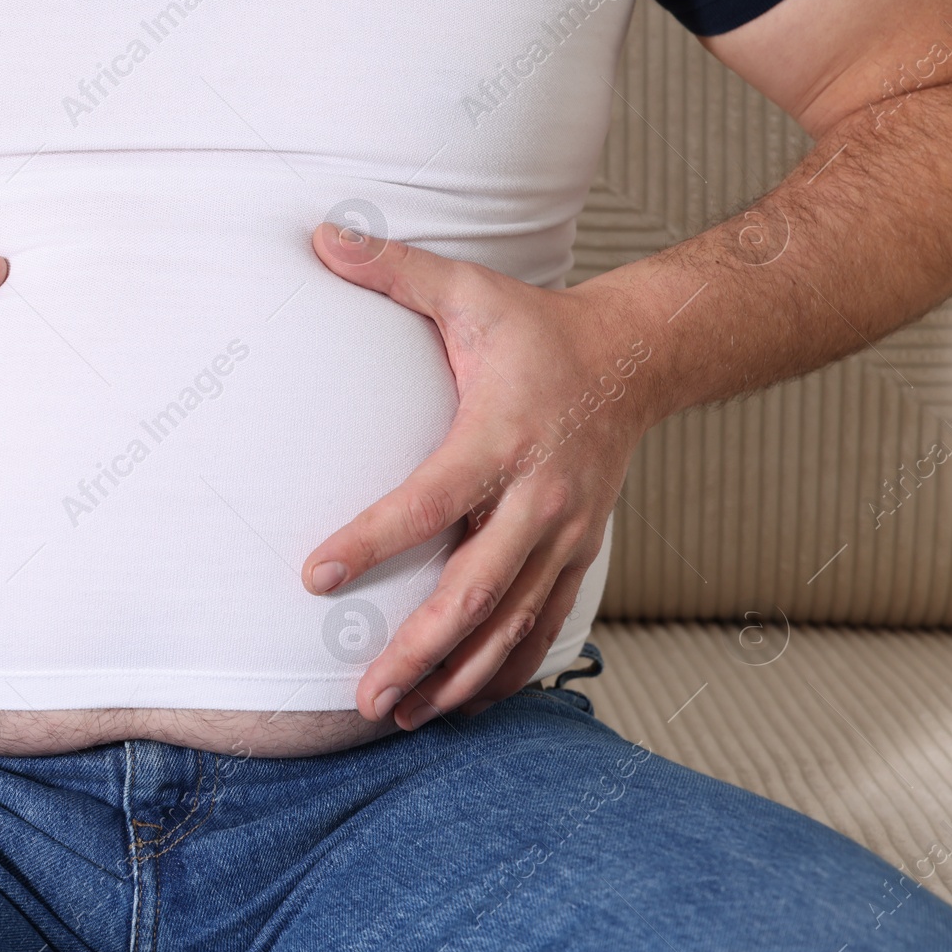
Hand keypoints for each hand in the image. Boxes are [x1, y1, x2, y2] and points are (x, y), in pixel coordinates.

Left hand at [300, 223, 658, 729]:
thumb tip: (317, 235)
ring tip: (402, 716)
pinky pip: (546, 625)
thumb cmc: (536, 327)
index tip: (315, 578)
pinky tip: (464, 702)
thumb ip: (393, 269)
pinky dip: (508, 670)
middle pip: (477, 590)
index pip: (430, 500)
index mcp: (501, 436)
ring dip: (460, 676)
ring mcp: (567, 533)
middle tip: (363, 695)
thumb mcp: (466, 289)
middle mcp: (540, 497)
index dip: (373, 540)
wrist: (636, 358)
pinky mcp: (579, 553)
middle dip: (419, 649)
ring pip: (514, 624)